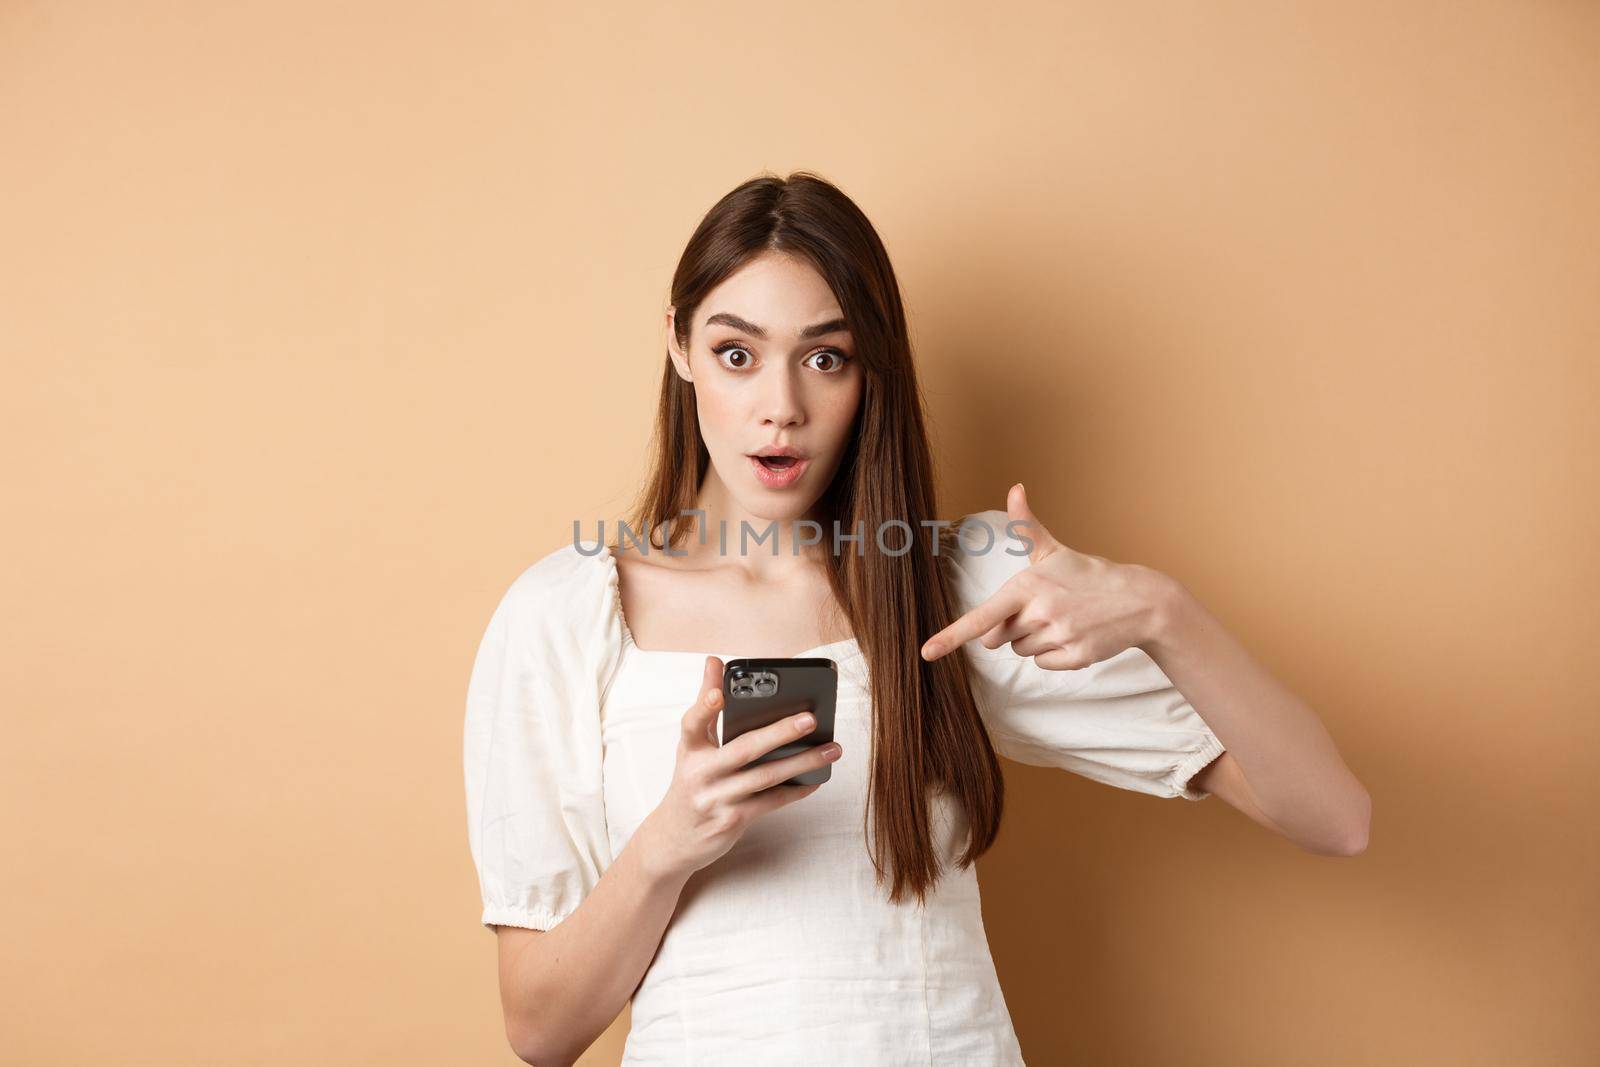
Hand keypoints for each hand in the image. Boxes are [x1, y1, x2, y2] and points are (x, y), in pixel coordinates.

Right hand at [638, 656, 843, 880]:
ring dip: (802, 762)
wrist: (674, 838)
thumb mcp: (692, 746)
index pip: (693, 722)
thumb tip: (714, 662)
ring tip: (832, 748)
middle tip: (811, 718)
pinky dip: (795, 790)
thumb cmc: (691, 781)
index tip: (720, 694)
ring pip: (765, 777)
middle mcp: (700, 773)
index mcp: (690, 749)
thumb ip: (707, 705)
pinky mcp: (731, 820)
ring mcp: (716, 799)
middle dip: (780, 732)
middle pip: (744, 749)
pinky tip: (815, 779)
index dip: (705, 706)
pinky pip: (770, 802)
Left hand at [920, 483, 1172, 670]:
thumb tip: (1015, 487)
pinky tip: (1075, 634)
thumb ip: (1027, 526)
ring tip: (1063, 619)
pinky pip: (1044, 665)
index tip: (927, 651)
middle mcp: (1040, 612)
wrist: (1139, 600)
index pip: (982, 616)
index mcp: (1027, 586)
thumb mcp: (1054, 551)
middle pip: (997, 638)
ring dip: (1035, 640)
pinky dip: (1055, 655)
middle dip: (1011, 627)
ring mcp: (1059, 635)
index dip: (951, 635)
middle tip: (1041, 609)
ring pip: (1021, 651)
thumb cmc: (1088, 574)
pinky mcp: (1076, 656)